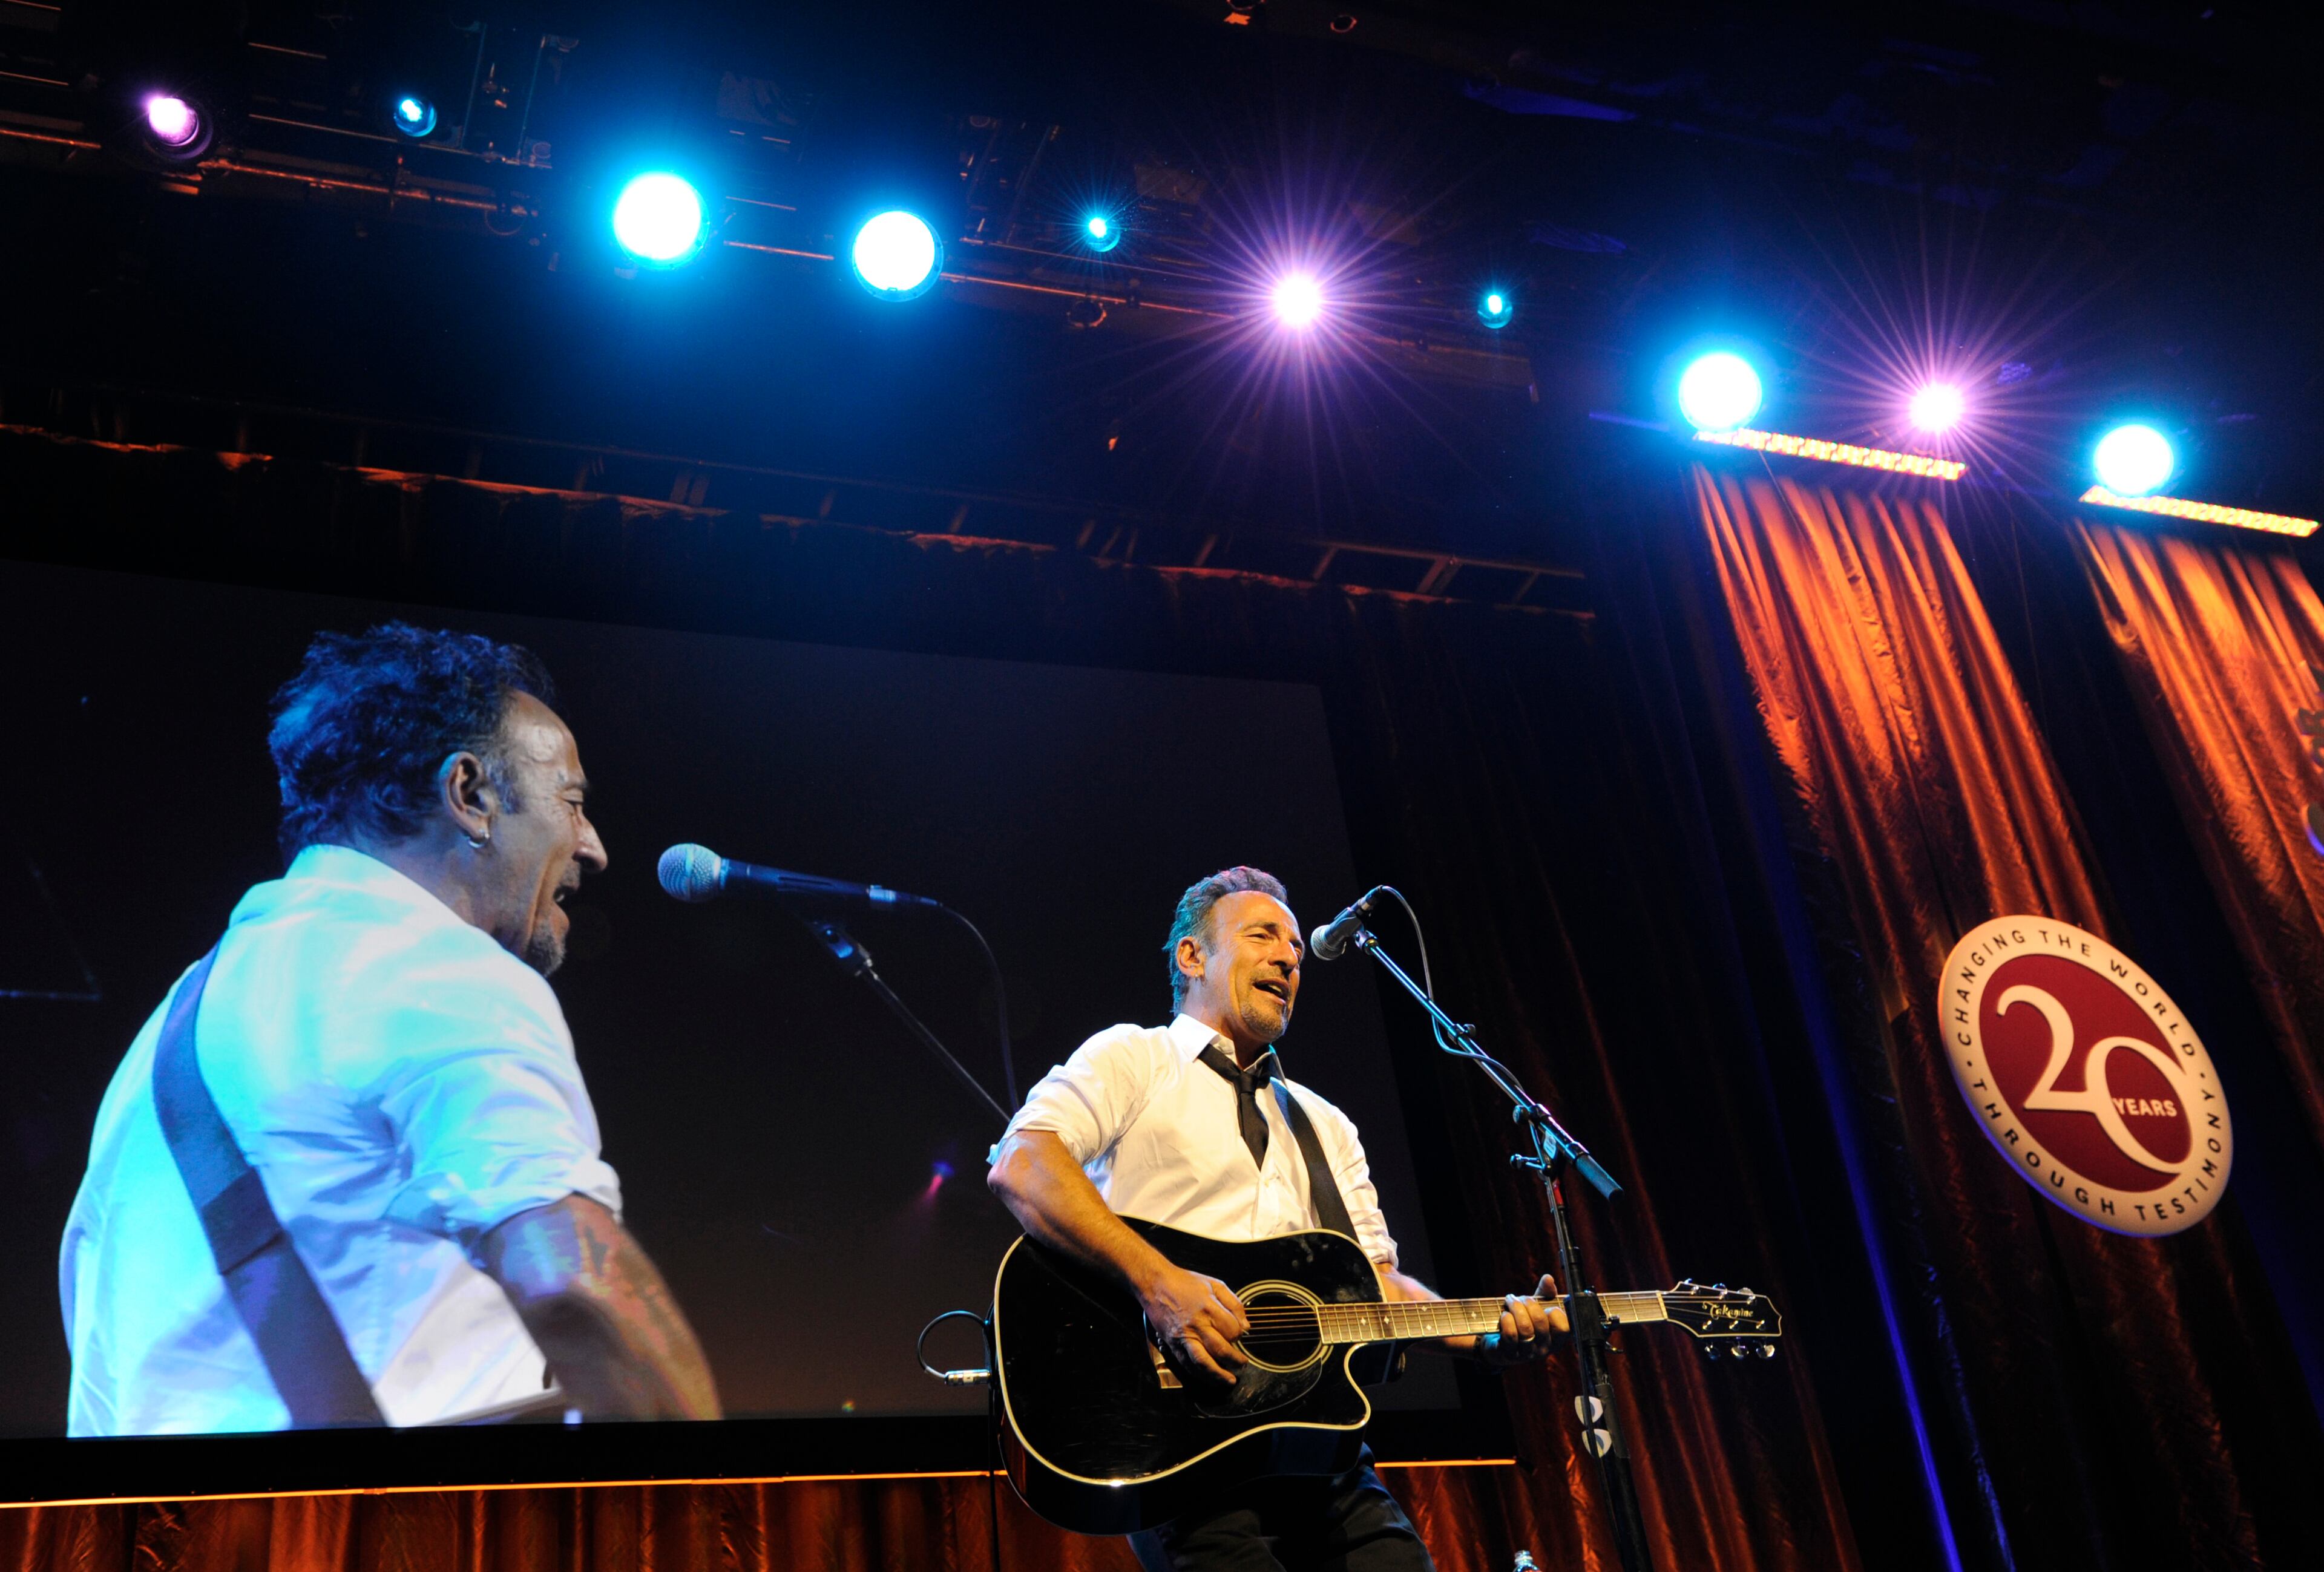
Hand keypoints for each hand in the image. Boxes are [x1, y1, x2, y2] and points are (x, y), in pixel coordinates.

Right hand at [1139, 1263, 1250, 1384]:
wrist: (1155, 1283)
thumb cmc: (1185, 1282)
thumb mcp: (1214, 1284)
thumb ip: (1234, 1304)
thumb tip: (1245, 1326)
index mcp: (1208, 1308)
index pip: (1232, 1330)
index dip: (1239, 1335)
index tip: (1239, 1335)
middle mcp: (1196, 1324)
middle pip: (1220, 1350)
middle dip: (1235, 1361)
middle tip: (1242, 1364)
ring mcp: (1183, 1336)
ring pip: (1203, 1363)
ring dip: (1218, 1375)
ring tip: (1229, 1380)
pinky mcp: (1172, 1344)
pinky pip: (1186, 1364)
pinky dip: (1199, 1374)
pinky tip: (1208, 1377)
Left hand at [1482, 1274, 1566, 1366]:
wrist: (1499, 1342)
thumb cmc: (1523, 1322)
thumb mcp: (1536, 1307)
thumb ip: (1545, 1293)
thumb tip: (1548, 1278)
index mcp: (1556, 1338)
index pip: (1565, 1327)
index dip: (1555, 1312)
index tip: (1545, 1305)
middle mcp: (1544, 1349)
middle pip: (1540, 1322)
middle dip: (1528, 1303)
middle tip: (1520, 1298)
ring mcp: (1528, 1354)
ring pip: (1525, 1328)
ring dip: (1515, 1308)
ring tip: (1510, 1301)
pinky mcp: (1510, 1355)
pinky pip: (1510, 1335)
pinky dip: (1506, 1320)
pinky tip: (1504, 1315)